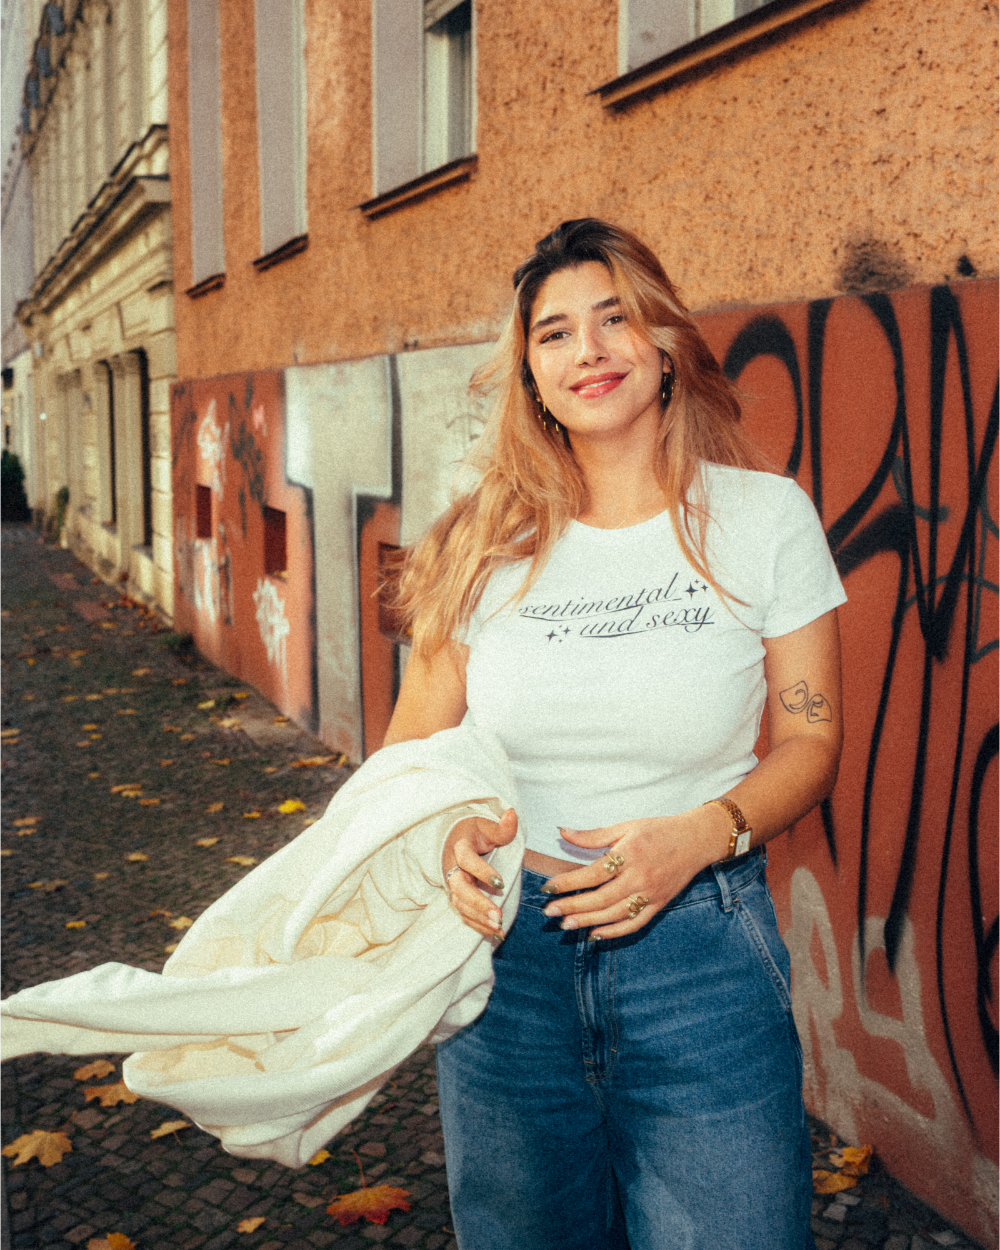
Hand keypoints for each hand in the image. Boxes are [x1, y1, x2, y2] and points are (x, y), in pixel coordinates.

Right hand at [442, 808, 518, 940]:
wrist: (456, 838)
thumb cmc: (475, 831)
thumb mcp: (488, 825)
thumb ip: (502, 826)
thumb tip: (512, 814)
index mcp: (459, 847)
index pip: (467, 860)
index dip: (481, 871)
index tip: (501, 882)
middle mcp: (452, 868)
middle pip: (459, 888)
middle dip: (478, 903)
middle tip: (497, 916)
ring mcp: (453, 884)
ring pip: (460, 904)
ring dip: (478, 918)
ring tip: (498, 928)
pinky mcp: (457, 896)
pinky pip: (464, 913)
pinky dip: (477, 925)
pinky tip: (495, 934)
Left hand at [540, 808, 729, 939]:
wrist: (696, 840)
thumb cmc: (658, 830)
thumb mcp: (626, 826)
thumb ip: (593, 835)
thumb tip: (562, 832)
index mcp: (630, 854)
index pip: (593, 873)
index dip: (568, 883)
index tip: (547, 888)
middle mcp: (640, 877)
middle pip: (601, 898)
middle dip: (572, 906)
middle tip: (549, 912)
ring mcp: (651, 894)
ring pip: (614, 914)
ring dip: (588, 921)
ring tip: (565, 925)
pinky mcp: (659, 905)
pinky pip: (634, 924)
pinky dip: (614, 932)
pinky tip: (594, 934)